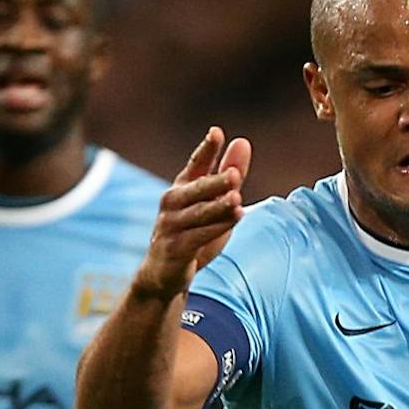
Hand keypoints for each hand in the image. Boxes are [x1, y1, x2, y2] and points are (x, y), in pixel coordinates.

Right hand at [136, 128, 251, 299]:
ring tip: (237, 198)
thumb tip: (243, 142)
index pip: (196, 164)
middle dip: (216, 181)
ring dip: (218, 206)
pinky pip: (199, 236)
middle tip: (235, 174)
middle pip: (197, 188)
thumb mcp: (214, 203)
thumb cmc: (192, 234)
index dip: (206, 149)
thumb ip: (230, 175)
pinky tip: (235, 219)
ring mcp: (171, 225)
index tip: (217, 133)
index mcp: (182, 187)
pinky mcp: (175, 247)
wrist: (164, 274)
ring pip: (199, 213)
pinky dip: (217, 228)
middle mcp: (172, 202)